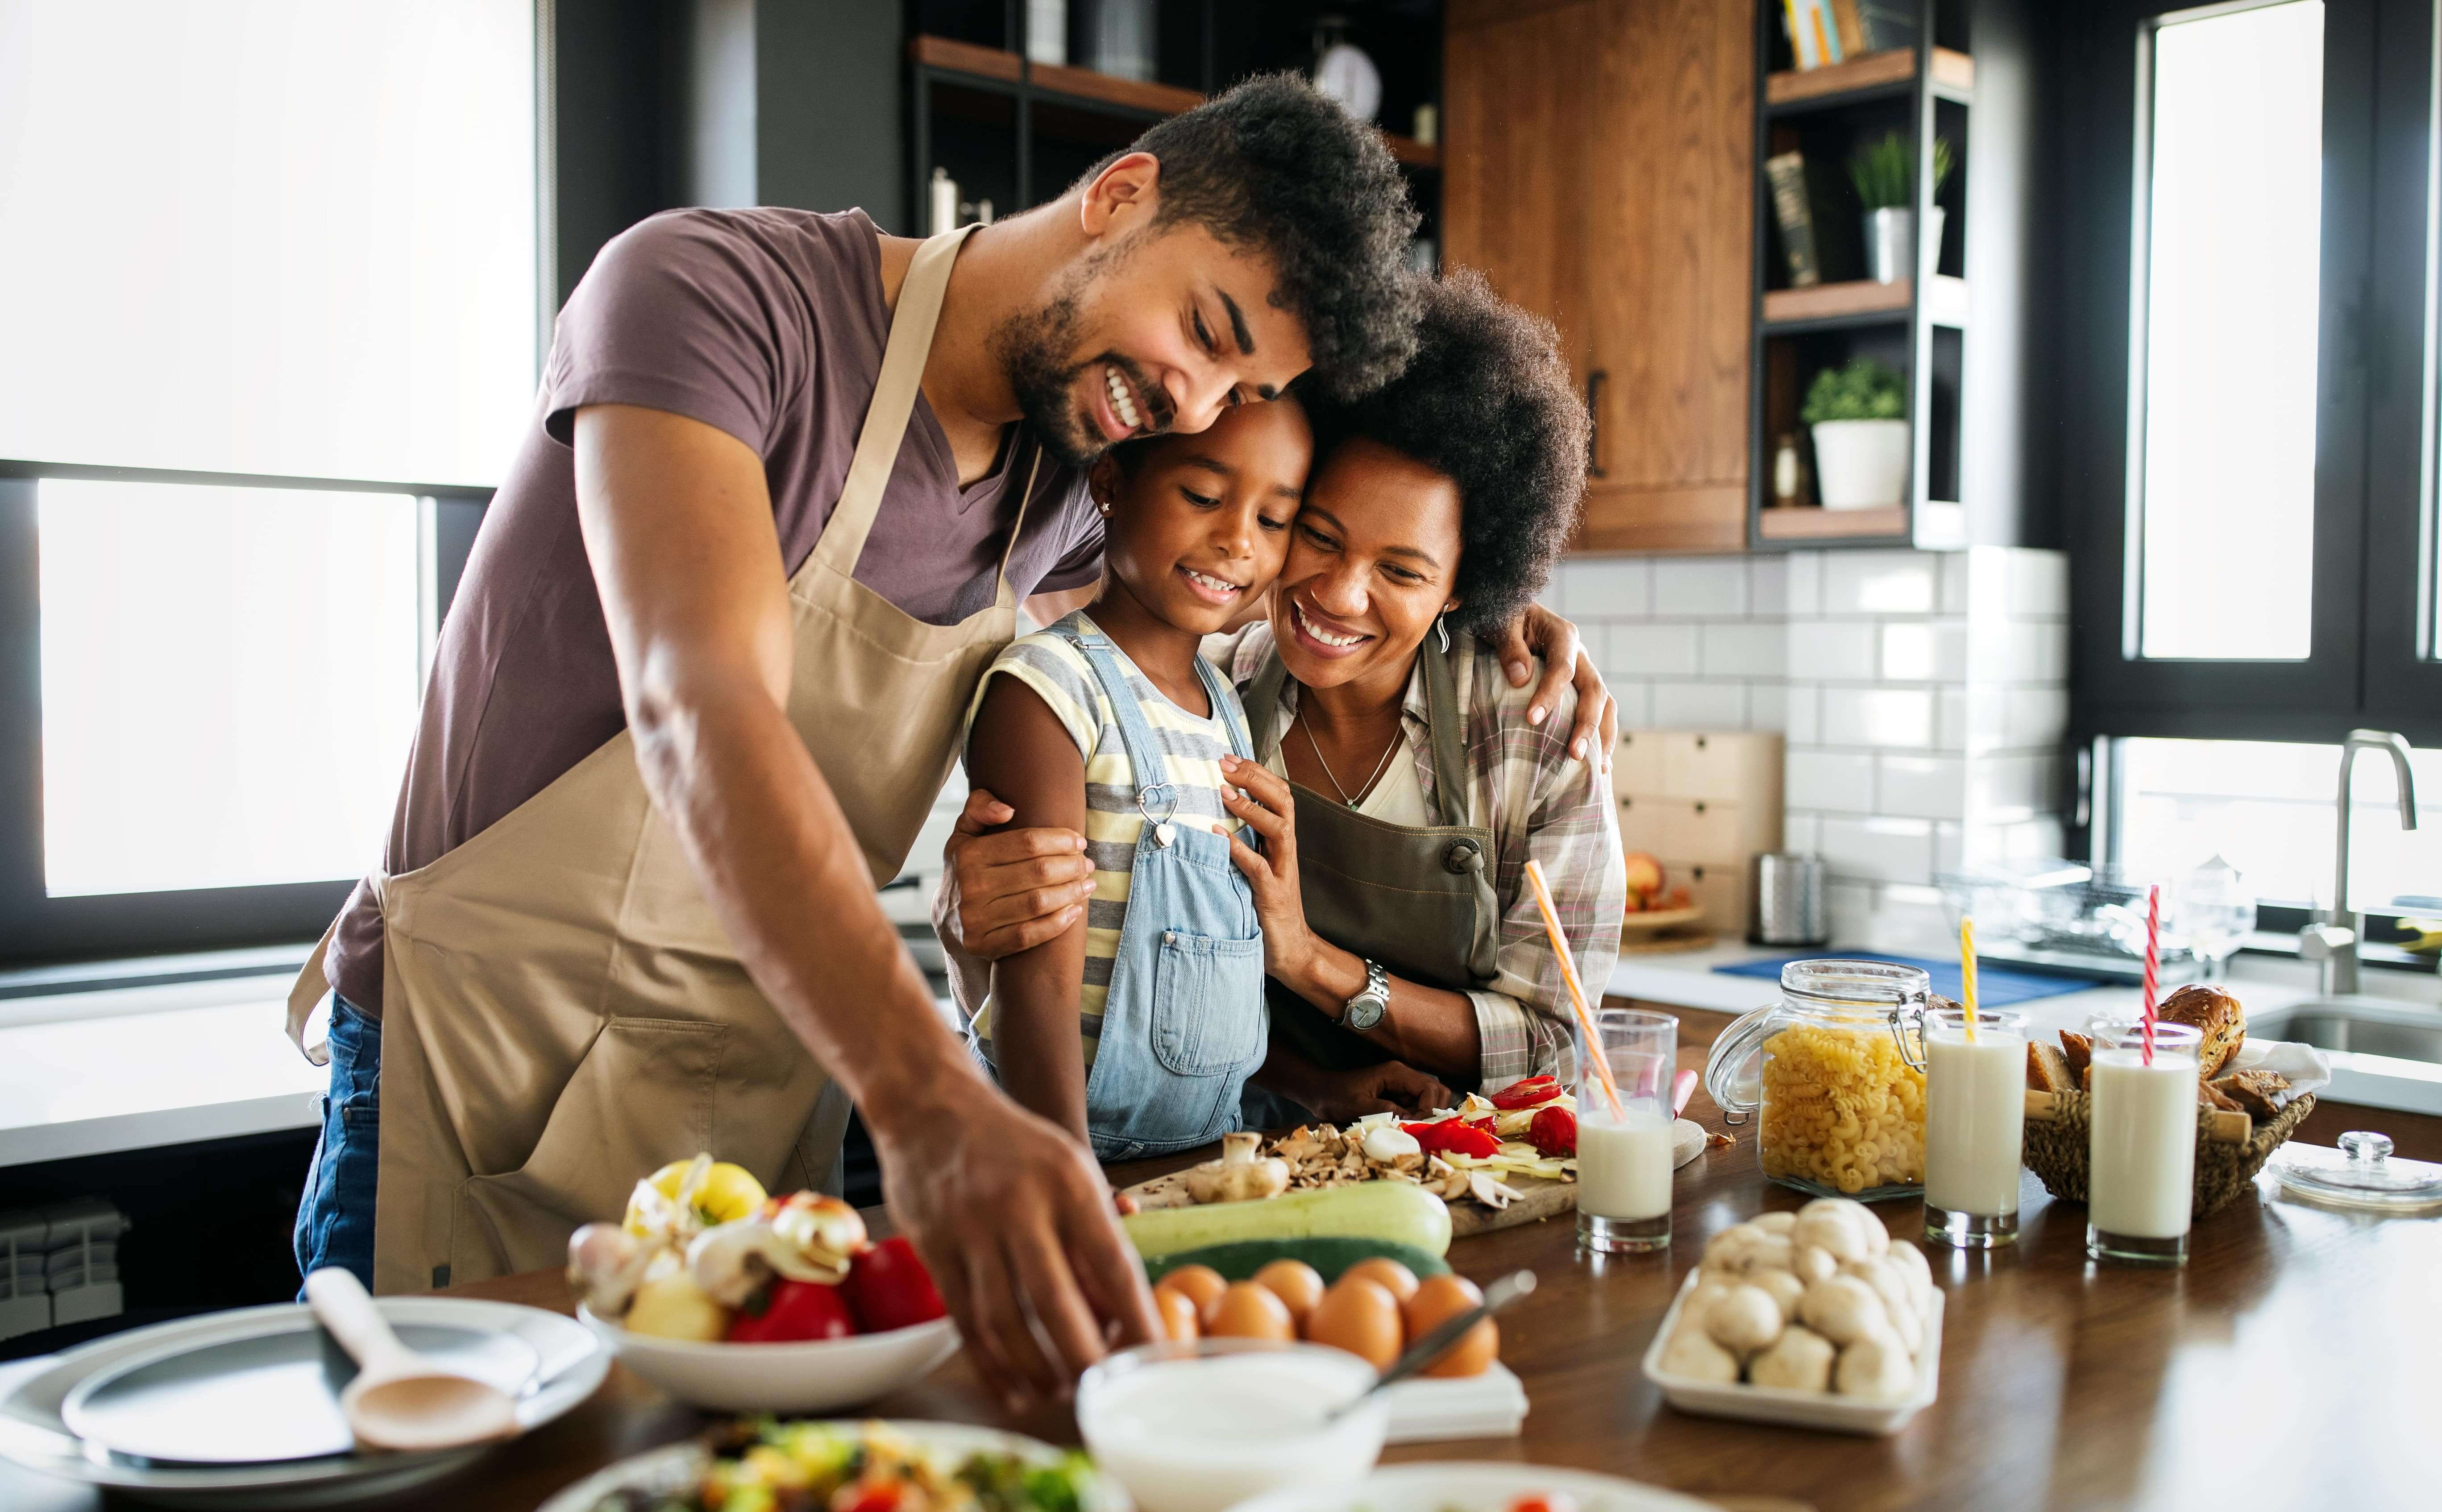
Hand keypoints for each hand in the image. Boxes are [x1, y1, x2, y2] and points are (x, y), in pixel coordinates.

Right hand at [873, 1090, 1159, 1409]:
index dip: (1136, 1317)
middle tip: (1102, 1386)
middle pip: (1056, 1301)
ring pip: (1006, 1320)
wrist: (932, 1106)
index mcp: (1068, 1181)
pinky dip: (991, 1364)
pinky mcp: (933, 1248)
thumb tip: (1122, 1313)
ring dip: (1036, 1369)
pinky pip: (965, 1320)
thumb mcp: (1070, 1170)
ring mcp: (971, 1227)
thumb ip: (1095, 1237)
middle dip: (1083, 1357)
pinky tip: (1014, 1389)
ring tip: (1060, 1392)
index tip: (1153, 1357)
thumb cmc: (1016, 1147)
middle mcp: (1020, 1203)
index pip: (1112, 1262)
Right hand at [940, 788, 1093, 960]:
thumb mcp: (965, 834)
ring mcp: (975, 919)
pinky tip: (1074, 911)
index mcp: (968, 854)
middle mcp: (970, 887)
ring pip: (1037, 903)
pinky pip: (1028, 935)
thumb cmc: (967, 871)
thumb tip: (1008, 810)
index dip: (1060, 841)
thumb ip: (980, 808)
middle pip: (1037, 872)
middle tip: (1087, 864)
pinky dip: (1057, 923)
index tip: (1079, 842)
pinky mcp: (983, 945)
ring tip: (1087, 885)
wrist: (947, 922)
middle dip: (1071, 866)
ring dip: (1071, 893)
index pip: (1027, 843)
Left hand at [1218, 754, 1316, 979]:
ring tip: (1225, 792)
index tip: (1230, 757)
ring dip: (1251, 807)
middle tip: (1225, 763)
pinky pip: (1258, 867)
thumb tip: (1216, 815)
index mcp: (1281, 841)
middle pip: (1283, 801)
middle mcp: (1285, 851)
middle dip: (1255, 778)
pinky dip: (1238, 849)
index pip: (1279, 794)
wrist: (1291, 950)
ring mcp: (1282, 871)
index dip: (1257, 772)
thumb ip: (1246, 842)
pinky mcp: (1272, 895)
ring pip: (1278, 828)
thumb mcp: (1256, 866)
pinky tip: (1218, 834)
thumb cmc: (1268, 906)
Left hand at [1292, 1059, 1456, 1122]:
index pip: (1429, 1088)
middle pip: (1436, 1090)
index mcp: (1396, 1073)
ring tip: (1411, 1128)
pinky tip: (1404, 1127)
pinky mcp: (1395, 1095)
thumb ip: (1386, 1111)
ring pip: (1428, 1099)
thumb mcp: (1359, 1106)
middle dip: (1433, 1110)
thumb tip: (1411, 1119)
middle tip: (1418, 1127)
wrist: (1319, 1092)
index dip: (1428, 1109)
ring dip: (1424, 1115)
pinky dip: (1415, 1117)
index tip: (1416, 1125)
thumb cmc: (1336, 1096)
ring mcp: (1400, 1085)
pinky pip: (1414, 1105)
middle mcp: (1402, 1076)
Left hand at [1484, 603, 1616, 770]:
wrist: (1508, 614)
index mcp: (1562, 635)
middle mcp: (1580, 655)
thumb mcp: (1499, 623)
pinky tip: (1598, 766)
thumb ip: (1509, 645)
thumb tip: (1520, 678)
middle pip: (1594, 690)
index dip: (1550, 694)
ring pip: (1605, 704)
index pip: (1563, 667)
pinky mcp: (1579, 689)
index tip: (1532, 719)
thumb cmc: (1501, 617)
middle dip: (1586, 724)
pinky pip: (1599, 712)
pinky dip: (1600, 736)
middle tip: (1573, 753)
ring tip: (1597, 768)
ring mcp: (1583, 673)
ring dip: (1603, 735)